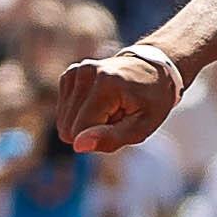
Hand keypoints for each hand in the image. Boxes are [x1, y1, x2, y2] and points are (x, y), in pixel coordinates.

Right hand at [55, 45, 182, 153]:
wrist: (153, 70)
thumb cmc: (151, 101)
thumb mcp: (142, 126)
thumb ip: (111, 138)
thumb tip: (78, 146)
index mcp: (106, 83)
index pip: (80, 131)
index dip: (100, 136)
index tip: (122, 121)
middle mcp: (86, 72)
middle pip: (68, 129)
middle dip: (92, 130)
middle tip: (118, 114)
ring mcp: (75, 71)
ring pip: (63, 123)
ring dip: (87, 122)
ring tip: (111, 107)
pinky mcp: (69, 75)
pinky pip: (64, 112)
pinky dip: (82, 113)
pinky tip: (101, 102)